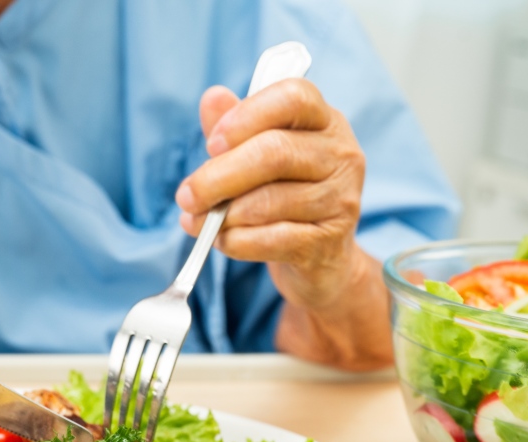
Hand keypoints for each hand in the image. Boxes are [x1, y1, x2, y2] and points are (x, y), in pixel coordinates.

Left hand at [177, 80, 391, 369]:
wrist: (320, 258)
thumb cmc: (283, 195)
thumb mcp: (257, 156)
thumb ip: (233, 128)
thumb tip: (212, 98)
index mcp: (324, 121)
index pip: (294, 97)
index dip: (247, 115)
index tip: (212, 143)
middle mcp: (341, 155)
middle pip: (275, 152)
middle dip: (219, 176)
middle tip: (186, 195)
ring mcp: (341, 199)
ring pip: (270, 201)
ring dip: (222, 215)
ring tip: (197, 222)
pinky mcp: (330, 242)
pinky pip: (274, 239)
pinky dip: (238, 241)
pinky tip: (221, 241)